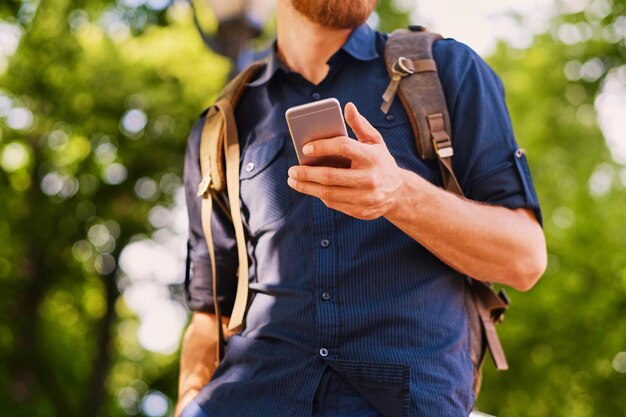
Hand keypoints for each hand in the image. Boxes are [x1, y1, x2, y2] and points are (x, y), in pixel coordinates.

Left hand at [287, 102, 404, 219]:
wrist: (400, 193)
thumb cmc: (381, 162)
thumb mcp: (375, 142)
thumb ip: (360, 125)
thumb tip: (347, 107)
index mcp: (372, 157)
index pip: (344, 147)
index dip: (322, 146)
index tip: (305, 148)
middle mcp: (370, 178)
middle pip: (331, 176)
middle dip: (306, 173)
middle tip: (291, 170)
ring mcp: (366, 197)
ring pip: (329, 193)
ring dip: (307, 187)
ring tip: (294, 181)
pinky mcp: (361, 211)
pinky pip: (334, 203)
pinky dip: (320, 195)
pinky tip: (310, 189)